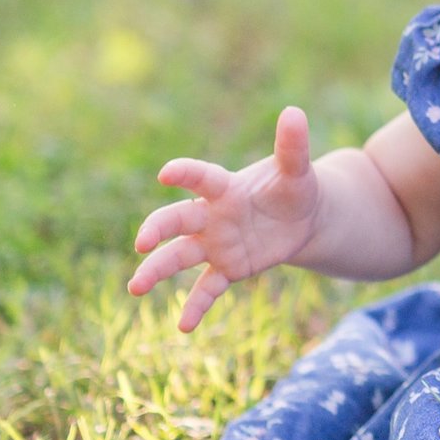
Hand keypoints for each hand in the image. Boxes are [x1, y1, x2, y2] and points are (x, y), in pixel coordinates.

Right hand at [128, 106, 321, 332]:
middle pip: (176, 220)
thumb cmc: (294, 187)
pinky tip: (183, 327)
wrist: (303, 218)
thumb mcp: (298, 170)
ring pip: (179, 257)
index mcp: (225, 187)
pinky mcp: (227, 268)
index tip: (165, 173)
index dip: (184, 173)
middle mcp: (211, 216)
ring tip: (135, 288)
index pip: (200, 178)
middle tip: (141, 243)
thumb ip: (293, 146)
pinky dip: (195, 307)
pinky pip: (206, 289)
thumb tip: (295, 111)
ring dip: (157, 271)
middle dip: (156, 229)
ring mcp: (215, 244)